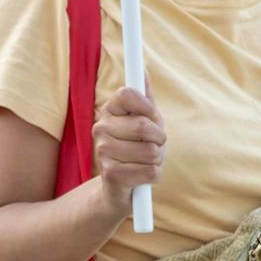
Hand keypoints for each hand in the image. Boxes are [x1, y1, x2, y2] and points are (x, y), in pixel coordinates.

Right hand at [93, 87, 164, 218]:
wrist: (120, 188)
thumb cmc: (136, 149)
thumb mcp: (143, 122)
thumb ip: (144, 98)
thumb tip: (142, 71)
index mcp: (109, 110)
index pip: (127, 93)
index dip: (147, 106)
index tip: (152, 117)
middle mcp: (101, 128)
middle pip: (144, 126)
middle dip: (159, 139)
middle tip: (153, 145)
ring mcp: (103, 151)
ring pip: (151, 151)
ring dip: (157, 160)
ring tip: (145, 162)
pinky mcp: (111, 174)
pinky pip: (151, 172)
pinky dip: (154, 176)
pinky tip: (141, 177)